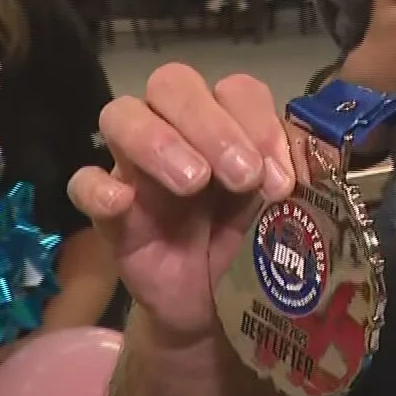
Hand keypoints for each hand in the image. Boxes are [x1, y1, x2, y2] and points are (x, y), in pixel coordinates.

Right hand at [68, 64, 301, 345]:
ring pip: (121, 115)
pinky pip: (83, 182)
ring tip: (194, 183)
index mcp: (228, 124)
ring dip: (159, 140)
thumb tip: (312, 162)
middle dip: (210, 124)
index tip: (280, 180)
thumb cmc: (251, 246)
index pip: (235, 90)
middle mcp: (178, 131)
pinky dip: (98, 187)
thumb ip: (295, 178)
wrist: (217, 311)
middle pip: (173, 84)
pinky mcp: (107, 213)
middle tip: (242, 177)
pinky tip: (122, 203)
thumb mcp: (284, 212)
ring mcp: (135, 167)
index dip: (259, 123)